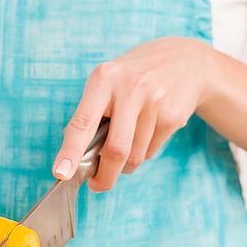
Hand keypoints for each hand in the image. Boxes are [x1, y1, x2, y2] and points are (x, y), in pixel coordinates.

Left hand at [52, 37, 214, 190]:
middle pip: (115, 150)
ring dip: (126, 164)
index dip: (70, 152)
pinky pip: (151, 152)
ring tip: (127, 145)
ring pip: (135, 157)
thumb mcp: (108, 82)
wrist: (185, 61)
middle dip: (105, 177)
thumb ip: (92, 116)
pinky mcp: (173, 117)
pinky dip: (144, 152)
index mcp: (104, 79)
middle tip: (98, 185)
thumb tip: (79, 160)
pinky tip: (147, 132)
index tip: (61, 173)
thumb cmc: (134, 77)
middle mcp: (130, 89)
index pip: (83, 123)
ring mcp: (155, 103)